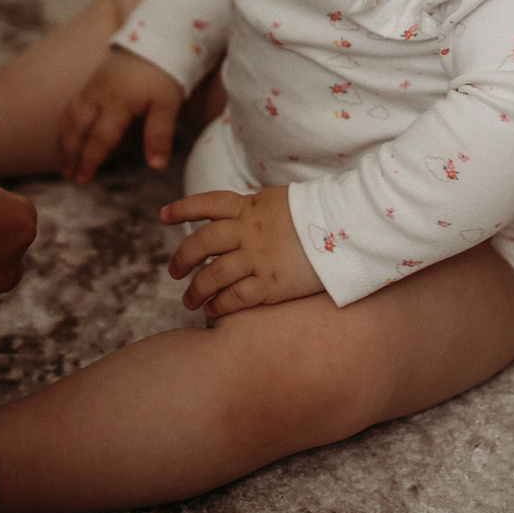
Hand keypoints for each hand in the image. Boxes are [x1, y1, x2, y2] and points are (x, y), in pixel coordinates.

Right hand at [56, 49, 184, 184]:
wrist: (156, 38)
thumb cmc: (164, 73)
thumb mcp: (168, 105)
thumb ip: (159, 135)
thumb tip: (157, 166)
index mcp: (117, 103)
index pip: (98, 139)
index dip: (89, 161)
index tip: (83, 180)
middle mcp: (98, 96)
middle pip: (76, 129)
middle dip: (70, 154)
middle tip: (69, 176)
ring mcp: (92, 88)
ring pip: (69, 117)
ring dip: (64, 141)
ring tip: (64, 162)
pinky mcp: (91, 82)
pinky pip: (71, 106)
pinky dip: (65, 124)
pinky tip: (67, 136)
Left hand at [161, 186, 324, 318]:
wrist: (350, 227)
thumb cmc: (319, 215)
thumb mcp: (281, 200)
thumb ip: (255, 209)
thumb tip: (237, 215)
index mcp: (251, 206)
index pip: (207, 203)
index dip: (182, 209)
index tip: (162, 216)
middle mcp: (249, 230)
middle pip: (201, 243)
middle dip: (182, 258)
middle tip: (174, 272)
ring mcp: (259, 258)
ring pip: (213, 275)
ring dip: (196, 290)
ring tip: (189, 301)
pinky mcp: (272, 284)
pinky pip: (235, 298)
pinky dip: (219, 306)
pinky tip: (212, 311)